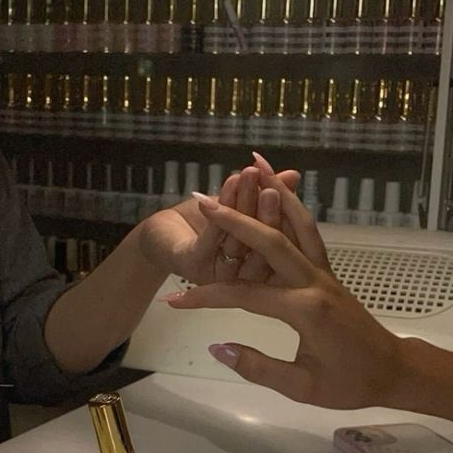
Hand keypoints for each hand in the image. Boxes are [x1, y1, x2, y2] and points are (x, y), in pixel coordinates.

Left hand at [139, 156, 299, 285]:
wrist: (159, 235)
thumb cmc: (204, 223)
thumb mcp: (240, 204)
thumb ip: (267, 191)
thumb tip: (294, 174)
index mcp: (259, 268)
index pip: (281, 242)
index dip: (286, 212)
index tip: (288, 184)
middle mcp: (243, 279)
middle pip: (263, 247)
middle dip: (268, 212)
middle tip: (273, 186)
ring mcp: (219, 275)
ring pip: (239, 241)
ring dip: (245, 205)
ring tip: (251, 177)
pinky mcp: (194, 266)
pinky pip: (213, 238)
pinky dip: (223, 209)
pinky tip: (230, 184)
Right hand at [160, 202, 404, 408]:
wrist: (393, 372)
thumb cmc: (348, 384)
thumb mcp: (301, 387)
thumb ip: (258, 367)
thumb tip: (216, 347)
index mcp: (305, 310)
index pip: (244, 295)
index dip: (206, 297)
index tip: (175, 301)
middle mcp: (314, 282)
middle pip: (269, 241)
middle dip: (234, 221)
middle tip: (202, 203)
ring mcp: (324, 272)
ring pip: (297, 224)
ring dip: (274, 194)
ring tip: (253, 164)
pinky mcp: (328, 271)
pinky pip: (309, 232)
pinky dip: (294, 207)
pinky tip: (280, 189)